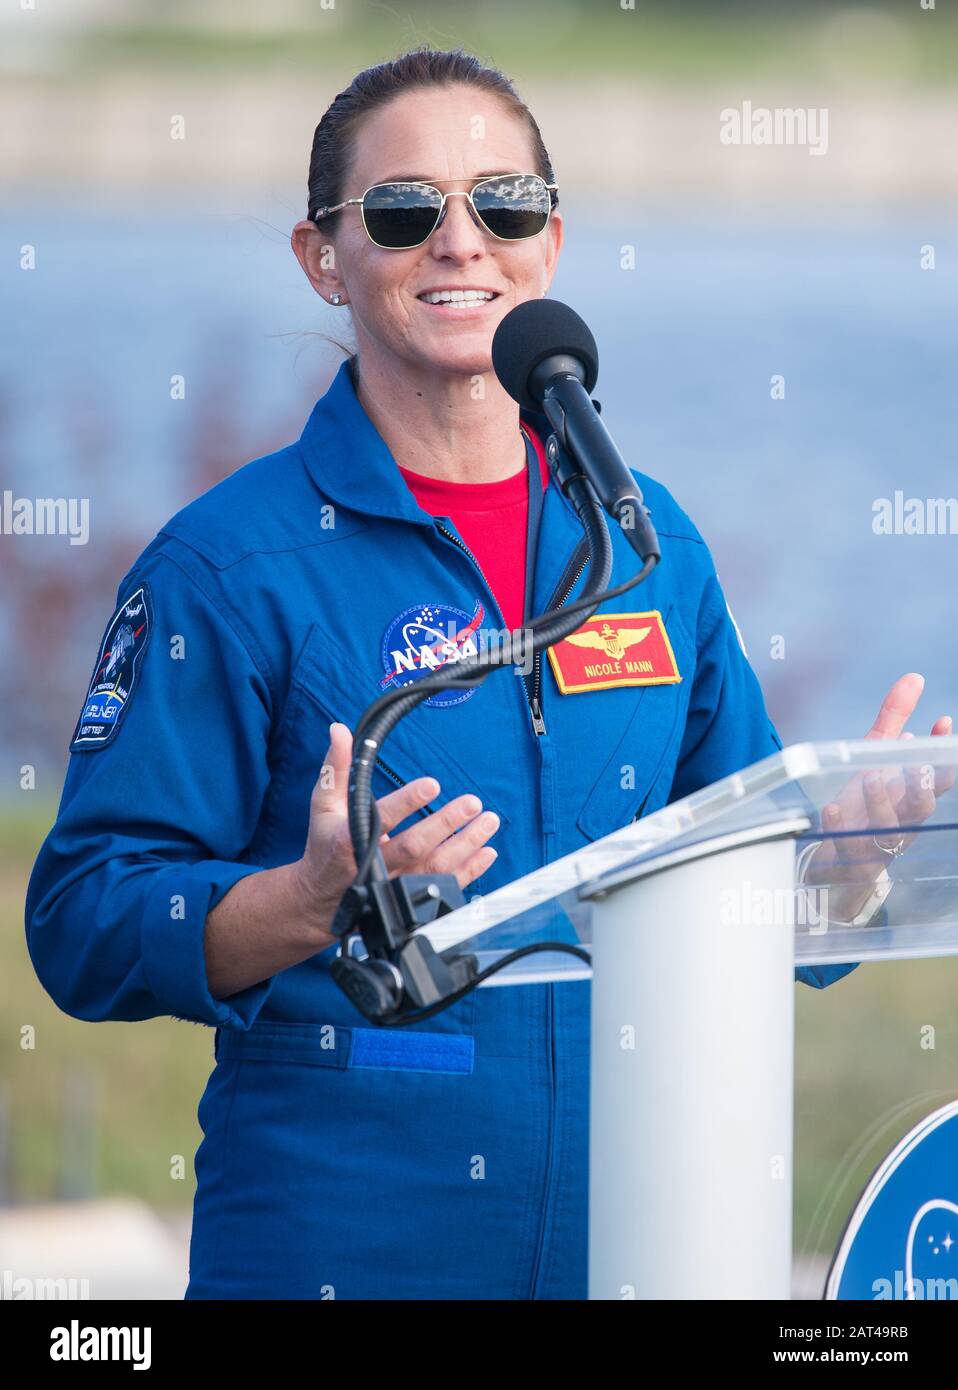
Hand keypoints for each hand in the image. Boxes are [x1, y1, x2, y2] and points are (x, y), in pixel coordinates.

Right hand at [293, 721, 499, 940]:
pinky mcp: (409, 897)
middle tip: (472, 803)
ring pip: (434, 868)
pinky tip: (487, 851)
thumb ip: (336, 768)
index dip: (407, 802)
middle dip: (446, 823)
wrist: (322, 897)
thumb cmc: (325, 844)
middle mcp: (373, 866)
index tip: (432, 784)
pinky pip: (443, 886)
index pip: (382, 817)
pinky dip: (469, 870)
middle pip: (415, 846)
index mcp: (350, 839)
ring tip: (488, 821)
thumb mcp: (324, 805)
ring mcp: (394, 885)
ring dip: (465, 845)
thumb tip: (340, 730)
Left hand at [805, 674, 953, 918]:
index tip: (943, 723)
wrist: (835, 859)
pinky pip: (846, 847)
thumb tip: (914, 677)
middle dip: (922, 787)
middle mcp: (900, 822)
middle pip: (921, 808)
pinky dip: (839, 827)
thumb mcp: (874, 757)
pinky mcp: (846, 859)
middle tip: (917, 765)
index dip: (943, 754)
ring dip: (882, 802)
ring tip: (871, 776)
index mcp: (911, 796)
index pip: (938, 777)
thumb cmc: (863, 802)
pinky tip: (833, 808)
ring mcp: (874, 843)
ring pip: (888, 830)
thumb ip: (894, 719)